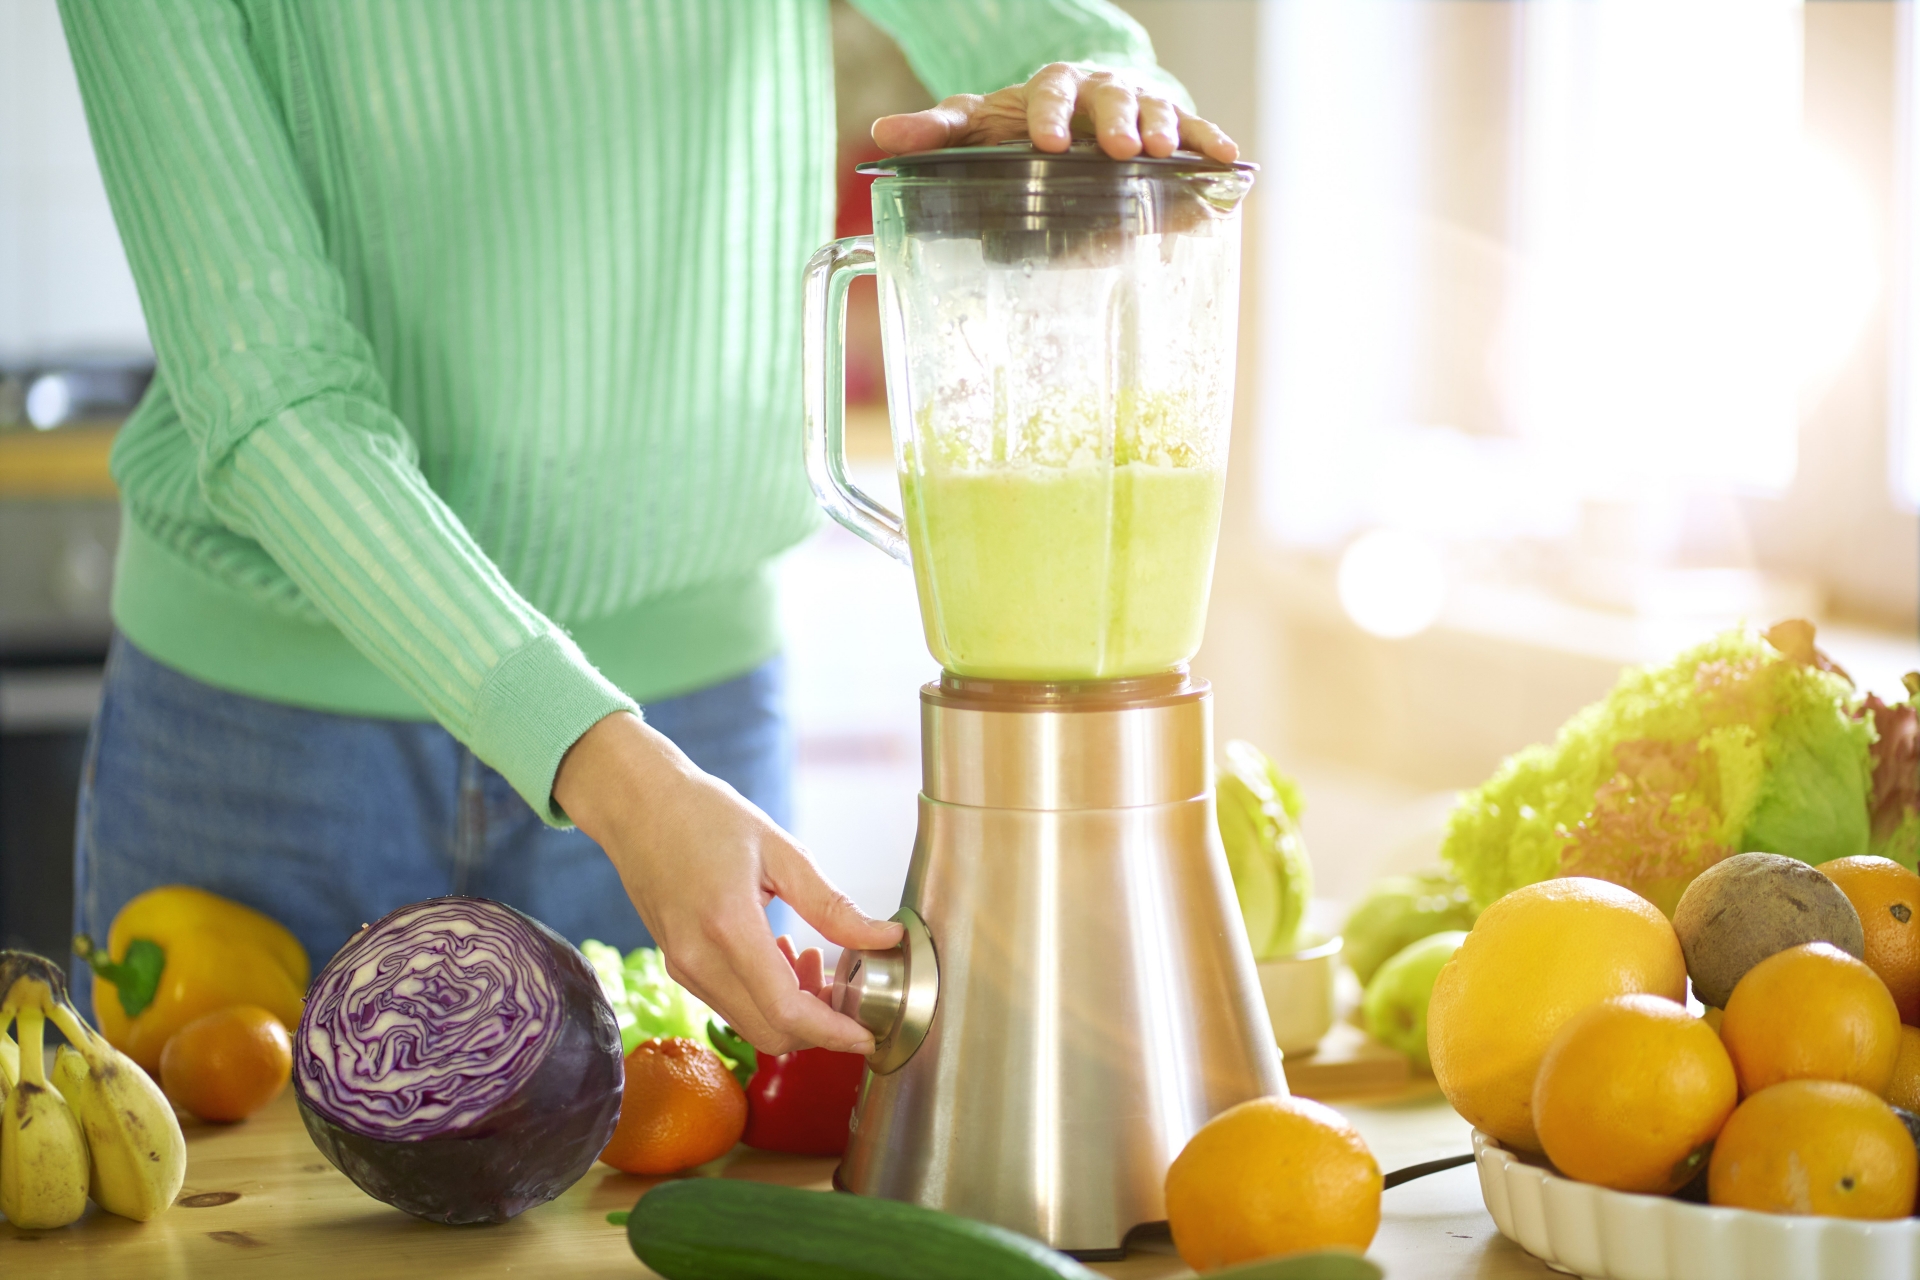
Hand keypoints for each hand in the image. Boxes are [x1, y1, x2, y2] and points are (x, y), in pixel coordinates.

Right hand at [553, 711, 901, 1054]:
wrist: (637, 804)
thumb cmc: (706, 815)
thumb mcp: (780, 850)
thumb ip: (832, 905)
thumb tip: (885, 937)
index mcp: (728, 927)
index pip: (787, 1010)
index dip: (834, 1032)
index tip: (868, 1034)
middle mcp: (698, 959)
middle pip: (771, 1033)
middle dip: (819, 1027)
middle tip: (847, 986)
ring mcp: (682, 967)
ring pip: (751, 1023)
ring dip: (793, 1010)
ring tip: (812, 957)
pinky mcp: (677, 966)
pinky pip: (730, 1003)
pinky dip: (765, 996)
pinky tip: (780, 953)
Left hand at [872, 62, 1236, 163]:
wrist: (1081, 117)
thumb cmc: (1024, 127)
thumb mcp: (978, 126)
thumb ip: (935, 133)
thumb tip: (879, 137)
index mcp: (1051, 89)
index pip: (1049, 95)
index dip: (1048, 117)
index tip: (1047, 144)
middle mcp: (1100, 91)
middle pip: (1111, 96)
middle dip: (1117, 120)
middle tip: (1122, 148)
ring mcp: (1140, 107)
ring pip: (1157, 109)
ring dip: (1167, 129)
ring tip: (1169, 154)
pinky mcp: (1173, 131)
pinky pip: (1198, 132)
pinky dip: (1212, 144)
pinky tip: (1231, 161)